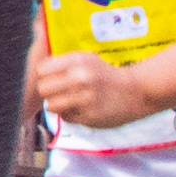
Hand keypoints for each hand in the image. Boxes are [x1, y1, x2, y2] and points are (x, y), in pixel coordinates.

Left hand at [28, 48, 161, 132]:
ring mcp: (85, 98)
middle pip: (43, 88)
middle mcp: (81, 78)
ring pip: (51, 105)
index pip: (43, 69)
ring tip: (66, 102)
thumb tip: (40, 68)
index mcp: (78, 61)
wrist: (135, 91)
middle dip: (48, 91)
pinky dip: (69, 115)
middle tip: (56, 92)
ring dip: (56, 105)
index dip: (44, 75)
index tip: (50, 78)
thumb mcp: (88, 59)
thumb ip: (64, 62)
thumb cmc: (107, 75)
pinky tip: (79, 109)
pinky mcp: (89, 116)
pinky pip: (66, 117)